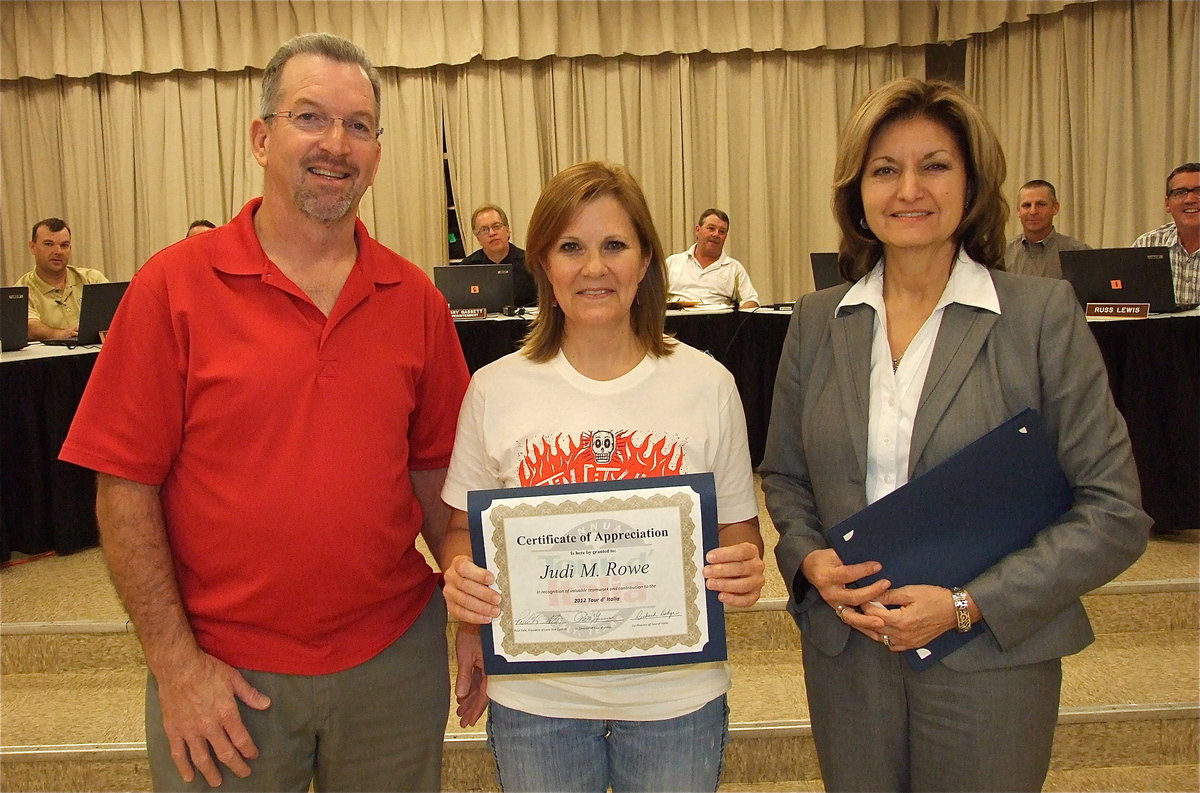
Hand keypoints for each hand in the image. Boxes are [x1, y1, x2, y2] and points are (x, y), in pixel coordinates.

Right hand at [155, 649, 270, 785]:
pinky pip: (178, 753)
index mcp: (226, 713)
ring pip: (202, 758)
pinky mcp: (174, 730)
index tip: (253, 755)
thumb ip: (249, 694)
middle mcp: (209, 726)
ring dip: (211, 772)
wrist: (178, 666)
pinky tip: (189, 776)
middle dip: (236, 766)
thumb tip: (266, 704)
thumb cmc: (207, 669)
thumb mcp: (233, 678)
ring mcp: (190, 730)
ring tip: (217, 782)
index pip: (241, 739)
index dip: (249, 750)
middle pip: (225, 753)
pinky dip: (183, 767)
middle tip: (243, 774)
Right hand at [442, 555, 500, 623]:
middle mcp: (451, 577)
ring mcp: (449, 592)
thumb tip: (503, 577)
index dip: (479, 574)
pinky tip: (486, 618)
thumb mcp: (481, 565)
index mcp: (458, 563)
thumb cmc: (476, 571)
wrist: (464, 577)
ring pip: (464, 601)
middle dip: (484, 594)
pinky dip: (475, 617)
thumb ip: (489, 569)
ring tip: (494, 610)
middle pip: (465, 586)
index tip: (492, 579)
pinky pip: (461, 613)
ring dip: (481, 607)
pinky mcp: (450, 606)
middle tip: (497, 599)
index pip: (465, 568)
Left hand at [453, 625, 488, 726]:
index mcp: (490, 670)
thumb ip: (465, 676)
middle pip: (482, 694)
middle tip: (463, 720)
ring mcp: (486, 666)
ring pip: (479, 687)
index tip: (467, 721)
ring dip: (470, 699)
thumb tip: (461, 695)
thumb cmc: (473, 633)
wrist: (477, 616)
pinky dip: (471, 688)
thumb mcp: (466, 656)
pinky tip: (463, 695)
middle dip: (472, 708)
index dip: (475, 710)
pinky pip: (478, 679)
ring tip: (461, 710)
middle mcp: (490, 670)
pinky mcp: (482, 661)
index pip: (483, 695)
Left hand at [703, 542, 765, 606]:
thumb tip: (706, 560)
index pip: (740, 551)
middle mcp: (756, 566)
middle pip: (741, 568)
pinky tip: (722, 596)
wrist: (739, 568)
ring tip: (711, 584)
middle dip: (721, 571)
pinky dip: (733, 599)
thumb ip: (718, 556)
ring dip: (724, 585)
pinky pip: (746, 600)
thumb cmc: (731, 560)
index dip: (724, 555)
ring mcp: (757, 581)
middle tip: (707, 572)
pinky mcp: (754, 595)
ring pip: (743, 585)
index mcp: (751, 551)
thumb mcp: (726, 552)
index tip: (710, 557)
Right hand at [801, 548, 890, 635]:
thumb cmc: (825, 560)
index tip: (879, 566)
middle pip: (852, 597)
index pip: (847, 574)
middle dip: (871, 593)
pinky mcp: (838, 612)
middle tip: (886, 585)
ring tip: (882, 622)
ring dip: (867, 620)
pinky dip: (865, 629)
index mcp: (827, 576)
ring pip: (851, 616)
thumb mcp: (833, 553)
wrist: (811, 569)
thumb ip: (849, 556)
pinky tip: (879, 634)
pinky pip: (853, 623)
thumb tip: (871, 556)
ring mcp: (833, 605)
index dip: (864, 570)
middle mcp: (830, 593)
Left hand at [863, 584, 958, 650]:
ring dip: (872, 629)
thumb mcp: (910, 592)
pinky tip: (882, 628)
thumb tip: (871, 595)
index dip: (865, 605)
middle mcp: (903, 635)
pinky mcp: (913, 645)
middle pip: (875, 628)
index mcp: (901, 621)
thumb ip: (889, 595)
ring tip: (865, 618)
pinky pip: (892, 645)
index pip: (874, 615)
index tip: (860, 597)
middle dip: (864, 617)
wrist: (955, 610)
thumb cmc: (934, 598)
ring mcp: (908, 643)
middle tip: (857, 608)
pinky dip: (884, 637)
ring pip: (881, 639)